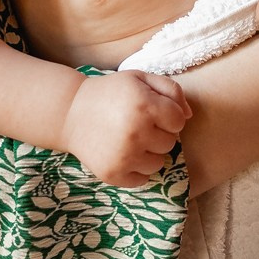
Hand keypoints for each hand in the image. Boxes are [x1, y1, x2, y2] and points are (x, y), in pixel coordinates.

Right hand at [64, 70, 191, 187]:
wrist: (69, 112)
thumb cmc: (110, 92)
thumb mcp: (140, 78)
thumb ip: (171, 90)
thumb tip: (189, 115)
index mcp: (145, 106)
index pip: (179, 121)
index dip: (169, 116)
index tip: (153, 112)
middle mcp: (136, 132)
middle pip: (170, 143)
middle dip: (159, 134)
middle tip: (139, 125)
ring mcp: (124, 156)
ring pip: (158, 163)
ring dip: (150, 153)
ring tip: (131, 140)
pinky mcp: (113, 174)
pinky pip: (143, 179)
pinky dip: (137, 169)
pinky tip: (124, 153)